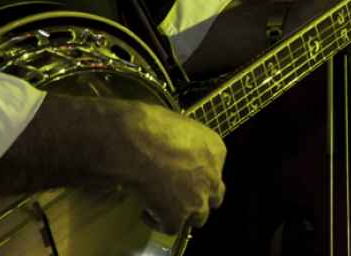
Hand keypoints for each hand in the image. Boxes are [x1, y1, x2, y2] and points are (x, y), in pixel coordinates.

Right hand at [122, 102, 226, 231]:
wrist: (135, 141)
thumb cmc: (151, 124)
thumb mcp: (179, 125)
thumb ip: (185, 143)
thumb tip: (172, 147)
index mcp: (215, 150)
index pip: (214, 168)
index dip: (199, 172)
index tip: (183, 171)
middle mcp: (212, 177)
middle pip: (213, 196)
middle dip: (199, 195)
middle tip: (178, 191)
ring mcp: (197, 200)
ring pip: (198, 217)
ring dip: (183, 212)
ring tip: (163, 203)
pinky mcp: (177, 217)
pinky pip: (170, 227)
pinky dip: (157, 220)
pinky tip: (145, 209)